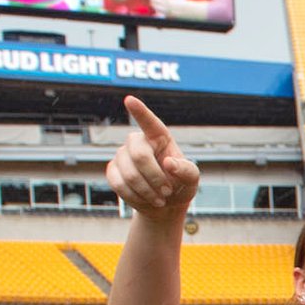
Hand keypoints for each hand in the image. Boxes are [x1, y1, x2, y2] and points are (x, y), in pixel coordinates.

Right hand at [104, 96, 198, 221]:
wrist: (164, 204)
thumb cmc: (179, 185)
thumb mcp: (192, 179)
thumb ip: (186, 170)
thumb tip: (169, 163)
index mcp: (159, 137)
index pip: (149, 122)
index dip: (139, 111)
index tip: (129, 99)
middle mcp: (138, 141)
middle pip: (139, 156)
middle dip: (155, 178)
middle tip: (166, 192)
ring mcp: (122, 155)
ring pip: (129, 174)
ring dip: (147, 192)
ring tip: (159, 199)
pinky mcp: (112, 170)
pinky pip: (118, 184)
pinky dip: (134, 197)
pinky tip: (145, 199)